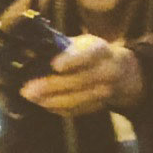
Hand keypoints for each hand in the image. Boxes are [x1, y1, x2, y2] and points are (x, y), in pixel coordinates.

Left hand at [20, 34, 144, 116]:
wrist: (125, 74)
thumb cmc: (95, 54)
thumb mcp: (85, 43)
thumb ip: (64, 47)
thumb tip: (33, 52)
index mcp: (101, 51)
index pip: (88, 55)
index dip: (72, 60)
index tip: (55, 65)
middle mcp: (107, 72)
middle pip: (78, 81)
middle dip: (51, 86)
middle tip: (28, 89)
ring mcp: (105, 92)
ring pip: (76, 99)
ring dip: (50, 100)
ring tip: (31, 97)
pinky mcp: (99, 106)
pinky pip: (77, 110)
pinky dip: (57, 108)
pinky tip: (43, 103)